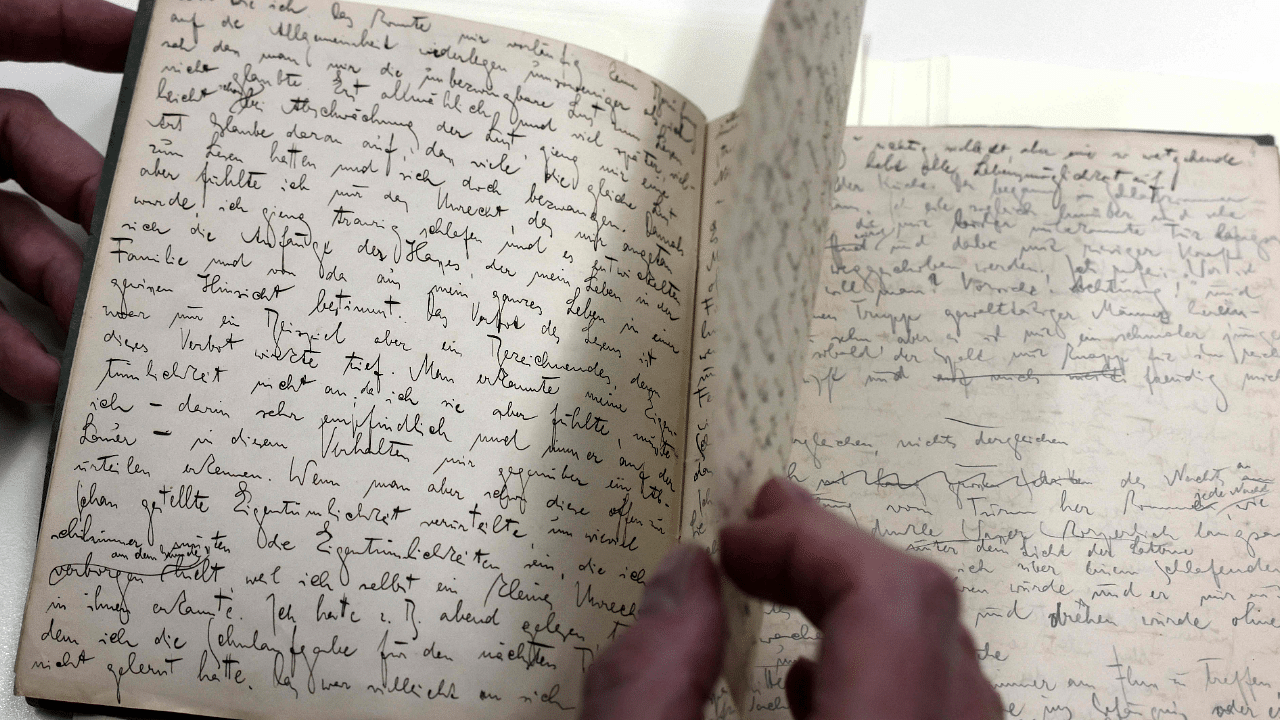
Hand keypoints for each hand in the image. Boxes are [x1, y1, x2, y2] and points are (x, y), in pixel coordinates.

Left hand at [0, 0, 134, 402]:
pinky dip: (9, 345)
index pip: (23, 27)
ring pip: (16, 247)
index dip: (91, 31)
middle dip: (104, 206)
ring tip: (107, 330)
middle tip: (155, 237)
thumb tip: (122, 22)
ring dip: (65, 293)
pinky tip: (45, 373)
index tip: (158, 51)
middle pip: (44, 161)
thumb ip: (18, 30)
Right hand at [581, 477, 1003, 719]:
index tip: (732, 544)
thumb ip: (646, 678)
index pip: (893, 604)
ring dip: (866, 613)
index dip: (812, 547)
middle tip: (759, 532)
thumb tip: (684, 573)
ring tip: (783, 588)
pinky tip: (811, 689)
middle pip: (931, 623)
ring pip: (952, 671)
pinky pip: (945, 718)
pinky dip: (886, 675)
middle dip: (837, 560)